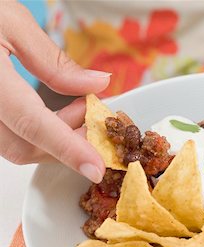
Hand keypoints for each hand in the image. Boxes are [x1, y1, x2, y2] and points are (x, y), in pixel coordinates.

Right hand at [0, 1, 109, 182]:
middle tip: (93, 112)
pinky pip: (7, 136)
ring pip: (17, 146)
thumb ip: (53, 60)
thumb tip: (96, 83)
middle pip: (26, 146)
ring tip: (77, 107)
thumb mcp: (10, 22)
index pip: (32, 126)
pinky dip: (38, 132)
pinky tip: (53, 112)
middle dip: (69, 139)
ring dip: (55, 137)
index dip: (68, 150)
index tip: (95, 167)